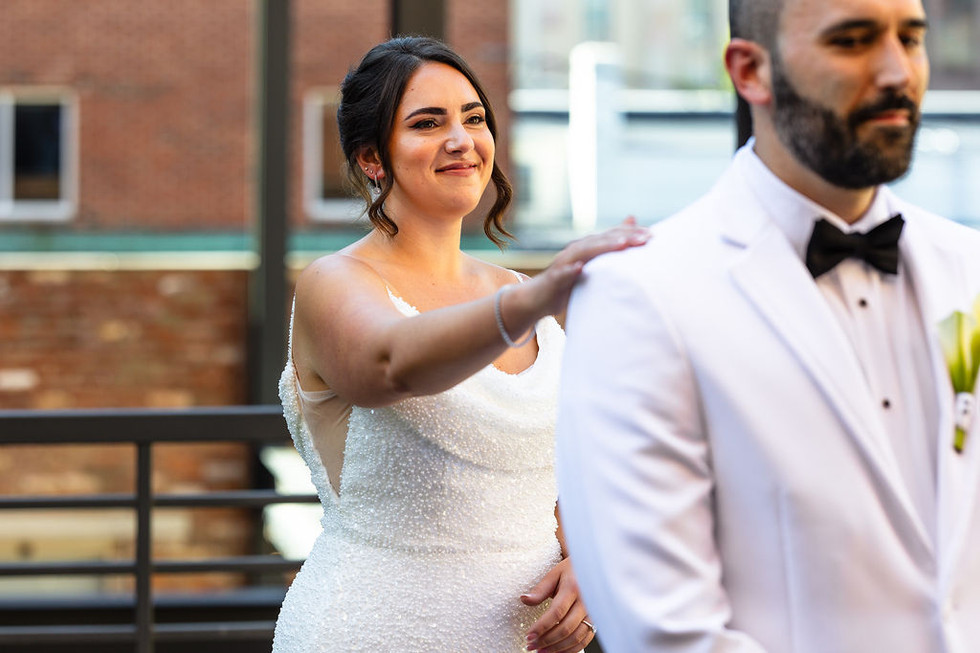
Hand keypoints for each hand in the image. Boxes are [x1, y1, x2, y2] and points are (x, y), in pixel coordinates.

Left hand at [521, 557, 595, 652]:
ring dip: (557, 648)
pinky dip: (571, 649)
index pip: (556, 612)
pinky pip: (585, 640)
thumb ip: (540, 590)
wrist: (591, 568)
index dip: (541, 627)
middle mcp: (586, 602)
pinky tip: (557, 651)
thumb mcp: (553, 574)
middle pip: (566, 628)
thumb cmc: (571, 570)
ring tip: (541, 651)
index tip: (529, 636)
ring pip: (576, 637)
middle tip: (531, 645)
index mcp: (573, 588)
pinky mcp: (596, 620)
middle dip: (546, 641)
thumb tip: (524, 599)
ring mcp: (593, 613)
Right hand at [526, 216, 649, 317]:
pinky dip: (571, 270)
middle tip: (647, 238)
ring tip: (623, 245)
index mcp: (587, 247)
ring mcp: (564, 263)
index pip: (612, 235)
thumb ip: (609, 248)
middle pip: (602, 240)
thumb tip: (630, 224)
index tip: (654, 236)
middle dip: (624, 237)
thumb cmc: (568, 281)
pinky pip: (562, 273)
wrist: (537, 298)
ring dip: (603, 247)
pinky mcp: (554, 279)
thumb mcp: (591, 265)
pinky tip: (580, 268)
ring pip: (585, 251)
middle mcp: (576, 250)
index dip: (631, 233)